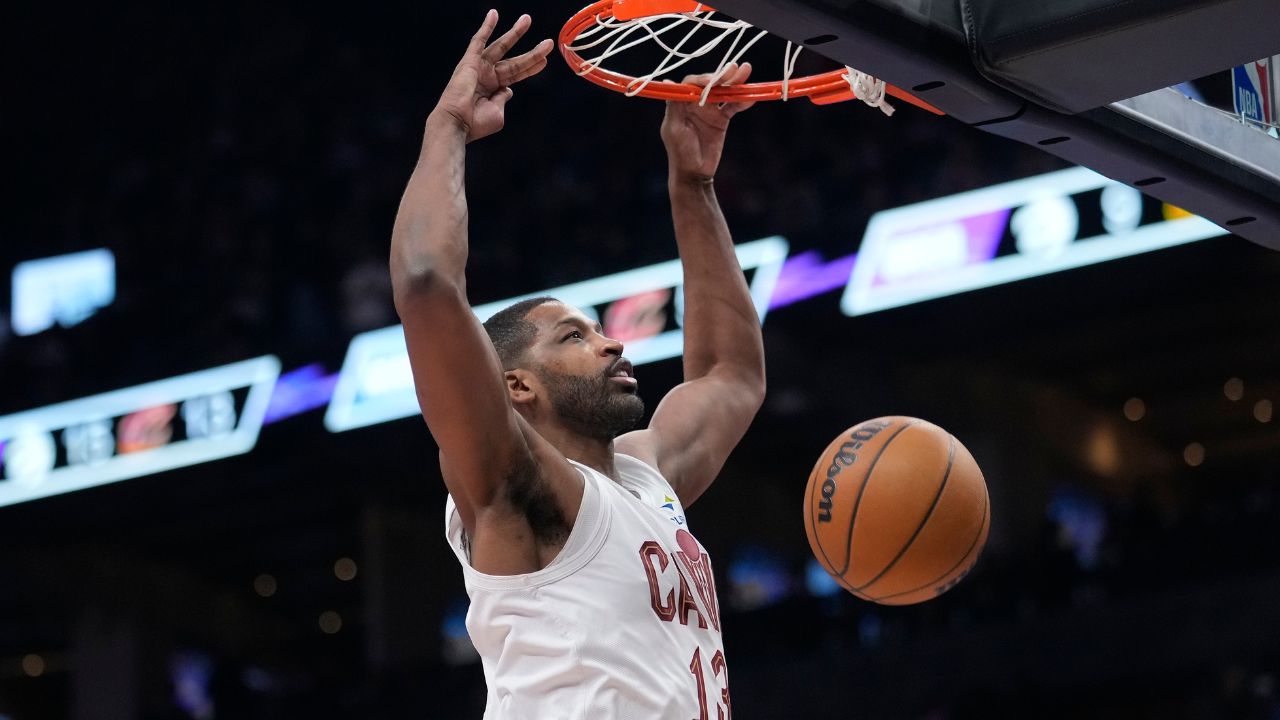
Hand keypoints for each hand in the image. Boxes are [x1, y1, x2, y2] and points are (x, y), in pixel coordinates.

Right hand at [434, 10, 553, 141]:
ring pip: (501, 46)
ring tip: (527, 19)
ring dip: (515, 33)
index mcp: (493, 89)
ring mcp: (479, 67)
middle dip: (532, 52)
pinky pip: (478, 40)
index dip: (531, 67)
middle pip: (514, 61)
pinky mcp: (469, 61)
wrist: (458, 124)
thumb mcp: (497, 112)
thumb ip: (504, 98)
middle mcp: (487, 76)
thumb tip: (509, 90)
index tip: (544, 61)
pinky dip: (486, 27)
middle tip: (548, 43)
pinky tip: (494, 14)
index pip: (517, 74)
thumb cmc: (475, 123)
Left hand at [660, 63, 755, 180]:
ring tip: (746, 70)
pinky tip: (751, 97)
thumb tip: (667, 81)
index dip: (703, 79)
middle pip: (710, 84)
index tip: (713, 81)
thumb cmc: (680, 152)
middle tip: (735, 68)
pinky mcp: (721, 119)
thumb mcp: (674, 128)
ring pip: (723, 92)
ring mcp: (709, 110)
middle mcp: (695, 103)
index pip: (692, 83)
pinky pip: (732, 106)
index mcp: (681, 103)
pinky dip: (742, 101)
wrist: (695, 174)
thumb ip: (674, 105)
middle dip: (722, 76)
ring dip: (735, 82)